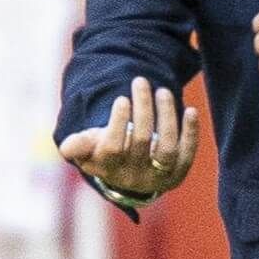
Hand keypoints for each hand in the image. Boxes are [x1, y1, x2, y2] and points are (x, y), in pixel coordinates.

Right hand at [57, 77, 199, 199]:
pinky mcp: (177, 173)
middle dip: (143, 108)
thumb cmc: (105, 152)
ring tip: (162, 91)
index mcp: (108, 169)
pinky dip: (191, 133)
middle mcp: (133, 177)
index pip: (113, 147)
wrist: (129, 174)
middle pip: (141, 141)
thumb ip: (78, 145)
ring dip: (167, 116)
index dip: (118, 122)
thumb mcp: (88, 149)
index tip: (122, 99)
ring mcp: (157, 177)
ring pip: (166, 147)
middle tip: (141, 82)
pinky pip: (186, 153)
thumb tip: (67, 147)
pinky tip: (191, 110)